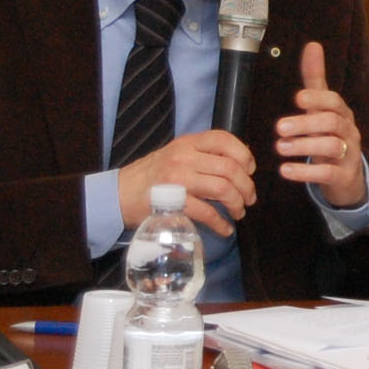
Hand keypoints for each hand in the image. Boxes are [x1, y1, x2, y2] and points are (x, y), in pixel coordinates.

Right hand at [119, 130, 255, 233]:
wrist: (118, 195)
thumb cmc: (151, 176)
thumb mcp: (175, 154)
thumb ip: (202, 154)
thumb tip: (238, 163)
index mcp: (186, 143)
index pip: (224, 139)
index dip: (244, 154)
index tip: (250, 170)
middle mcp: (183, 157)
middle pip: (230, 168)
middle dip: (246, 186)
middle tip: (249, 199)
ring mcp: (177, 180)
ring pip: (223, 189)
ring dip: (237, 204)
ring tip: (239, 212)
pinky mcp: (173, 203)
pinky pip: (207, 213)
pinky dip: (221, 223)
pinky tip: (225, 228)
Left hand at [275, 42, 366, 207]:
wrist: (348, 177)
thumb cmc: (331, 135)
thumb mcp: (323, 108)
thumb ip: (315, 79)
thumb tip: (312, 44)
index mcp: (342, 113)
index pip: (334, 101)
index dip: (317, 99)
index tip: (297, 99)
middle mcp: (349, 131)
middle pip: (332, 122)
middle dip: (306, 124)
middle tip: (279, 128)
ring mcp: (349, 154)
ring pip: (332, 146)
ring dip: (304, 147)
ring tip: (279, 148)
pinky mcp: (343, 176)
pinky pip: (328, 173)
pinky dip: (306, 172)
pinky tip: (286, 170)